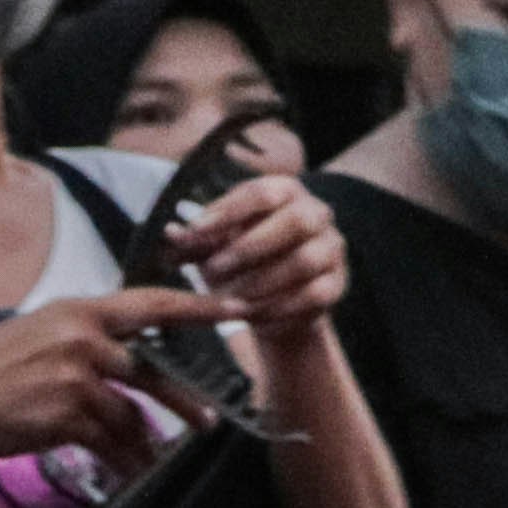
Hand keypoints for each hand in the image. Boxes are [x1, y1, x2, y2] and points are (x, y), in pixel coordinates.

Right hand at [0, 289, 213, 474]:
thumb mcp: (36, 333)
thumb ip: (83, 338)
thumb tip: (125, 354)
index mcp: (78, 310)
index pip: (150, 303)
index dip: (197, 307)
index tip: (237, 308)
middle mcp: (82, 338)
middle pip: (153, 370)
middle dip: (186, 398)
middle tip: (212, 418)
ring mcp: (75, 377)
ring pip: (132, 414)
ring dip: (151, 441)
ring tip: (165, 457)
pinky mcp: (65, 415)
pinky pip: (111, 441)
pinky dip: (125, 460)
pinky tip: (134, 472)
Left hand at [170, 172, 348, 329]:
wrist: (272, 305)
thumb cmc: (239, 264)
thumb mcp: (213, 249)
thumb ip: (196, 241)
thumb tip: (171, 233)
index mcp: (285, 193)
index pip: (262, 192)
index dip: (228, 210)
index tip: (195, 230)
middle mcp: (316, 214)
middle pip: (297, 220)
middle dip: (252, 246)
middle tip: (214, 269)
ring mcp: (331, 250)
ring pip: (306, 260)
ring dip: (263, 282)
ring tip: (230, 300)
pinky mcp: (335, 285)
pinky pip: (313, 295)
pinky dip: (278, 307)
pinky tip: (251, 315)